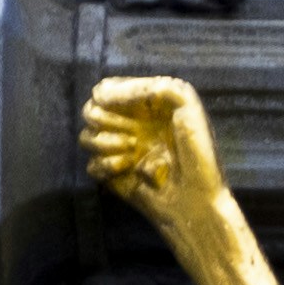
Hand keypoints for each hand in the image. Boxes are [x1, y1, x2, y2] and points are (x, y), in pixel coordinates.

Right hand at [80, 76, 233, 244]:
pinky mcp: (113, 177)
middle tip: (131, 134)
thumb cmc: (197, 149)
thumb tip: (101, 95)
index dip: (107, 95)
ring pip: (86, 137)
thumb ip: (145, 87)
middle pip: (91, 111)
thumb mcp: (182, 102)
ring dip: (105, 142)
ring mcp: (120, 151)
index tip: (112, 103)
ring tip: (132, 150)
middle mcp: (129, 126)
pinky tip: (129, 169)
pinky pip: (91, 165)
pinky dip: (106, 165)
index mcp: (144, 105)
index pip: (106, 89)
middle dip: (105, 119)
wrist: (196, 198)